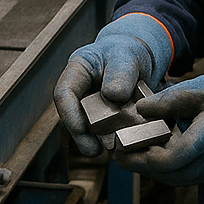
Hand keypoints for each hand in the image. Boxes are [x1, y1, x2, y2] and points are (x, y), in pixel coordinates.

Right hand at [53, 13, 173, 156]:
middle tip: (97, 151)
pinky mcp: (106, 119)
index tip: (80, 130)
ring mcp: (92, 106)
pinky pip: (107, 132)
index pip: (63, 93)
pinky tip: (128, 146)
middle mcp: (80, 91)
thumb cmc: (128, 52)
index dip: (68, 113)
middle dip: (83, 135)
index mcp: (77, 70)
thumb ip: (121, 72)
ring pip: (89, 128)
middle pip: (74, 115)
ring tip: (115, 151)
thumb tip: (113, 96)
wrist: (139, 58)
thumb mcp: (127, 56)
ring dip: (100, 140)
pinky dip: (117, 139)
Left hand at [115, 57, 203, 184]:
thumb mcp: (199, 88)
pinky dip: (171, 170)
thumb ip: (167, 101)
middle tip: (120, 155)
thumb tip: (139, 110)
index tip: (122, 150)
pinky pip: (191, 176)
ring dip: (155, 172)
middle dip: (142, 168)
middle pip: (171, 176)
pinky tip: (156, 155)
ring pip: (180, 180)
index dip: (143, 160)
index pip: (171, 161)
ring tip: (133, 155)